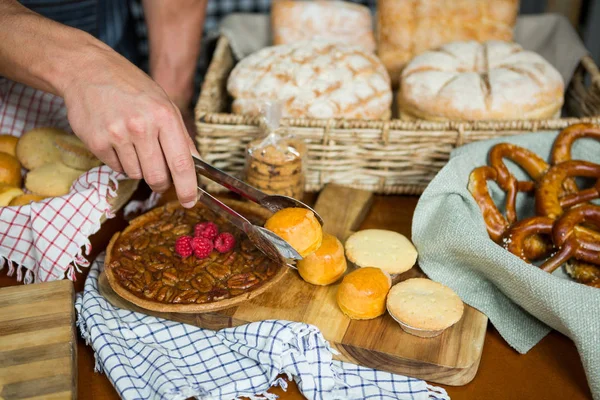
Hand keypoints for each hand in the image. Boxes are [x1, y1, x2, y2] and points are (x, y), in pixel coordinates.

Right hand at [62, 46, 198, 207]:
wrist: (88, 71)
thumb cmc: (132, 88)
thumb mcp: (165, 104)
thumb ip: (182, 137)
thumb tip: (198, 166)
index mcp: (164, 116)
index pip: (182, 163)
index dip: (188, 187)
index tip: (191, 201)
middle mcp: (142, 126)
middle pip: (158, 176)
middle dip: (161, 183)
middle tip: (160, 176)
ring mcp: (117, 134)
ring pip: (136, 174)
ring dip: (138, 167)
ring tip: (132, 142)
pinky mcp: (97, 142)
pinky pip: (116, 168)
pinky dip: (119, 161)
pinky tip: (116, 140)